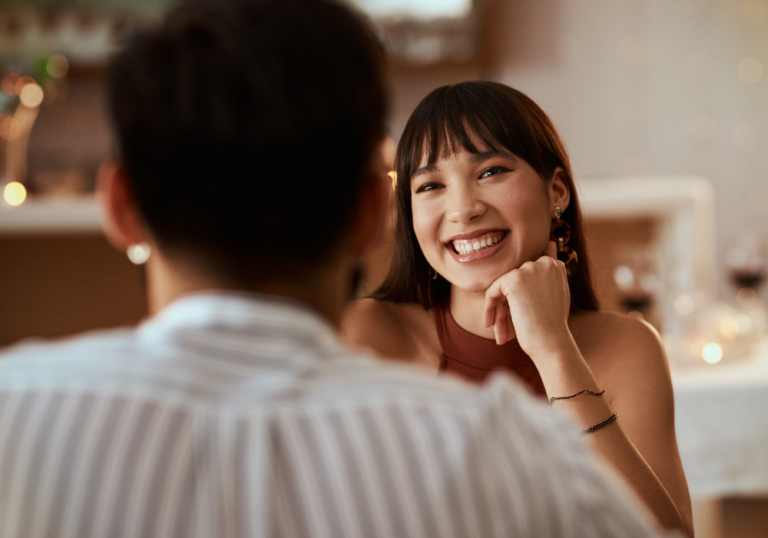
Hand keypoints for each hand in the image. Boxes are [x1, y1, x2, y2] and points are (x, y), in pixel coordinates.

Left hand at [482, 241, 571, 357]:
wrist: (552, 343)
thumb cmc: (553, 326)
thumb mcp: (554, 295)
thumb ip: (546, 275)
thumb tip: (550, 243)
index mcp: (555, 266)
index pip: (527, 277)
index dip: (521, 299)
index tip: (522, 317)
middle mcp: (544, 263)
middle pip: (514, 284)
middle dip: (508, 309)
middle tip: (507, 332)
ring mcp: (529, 269)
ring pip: (503, 290)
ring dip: (500, 314)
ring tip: (501, 336)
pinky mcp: (514, 279)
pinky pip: (492, 292)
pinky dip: (489, 309)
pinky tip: (491, 325)